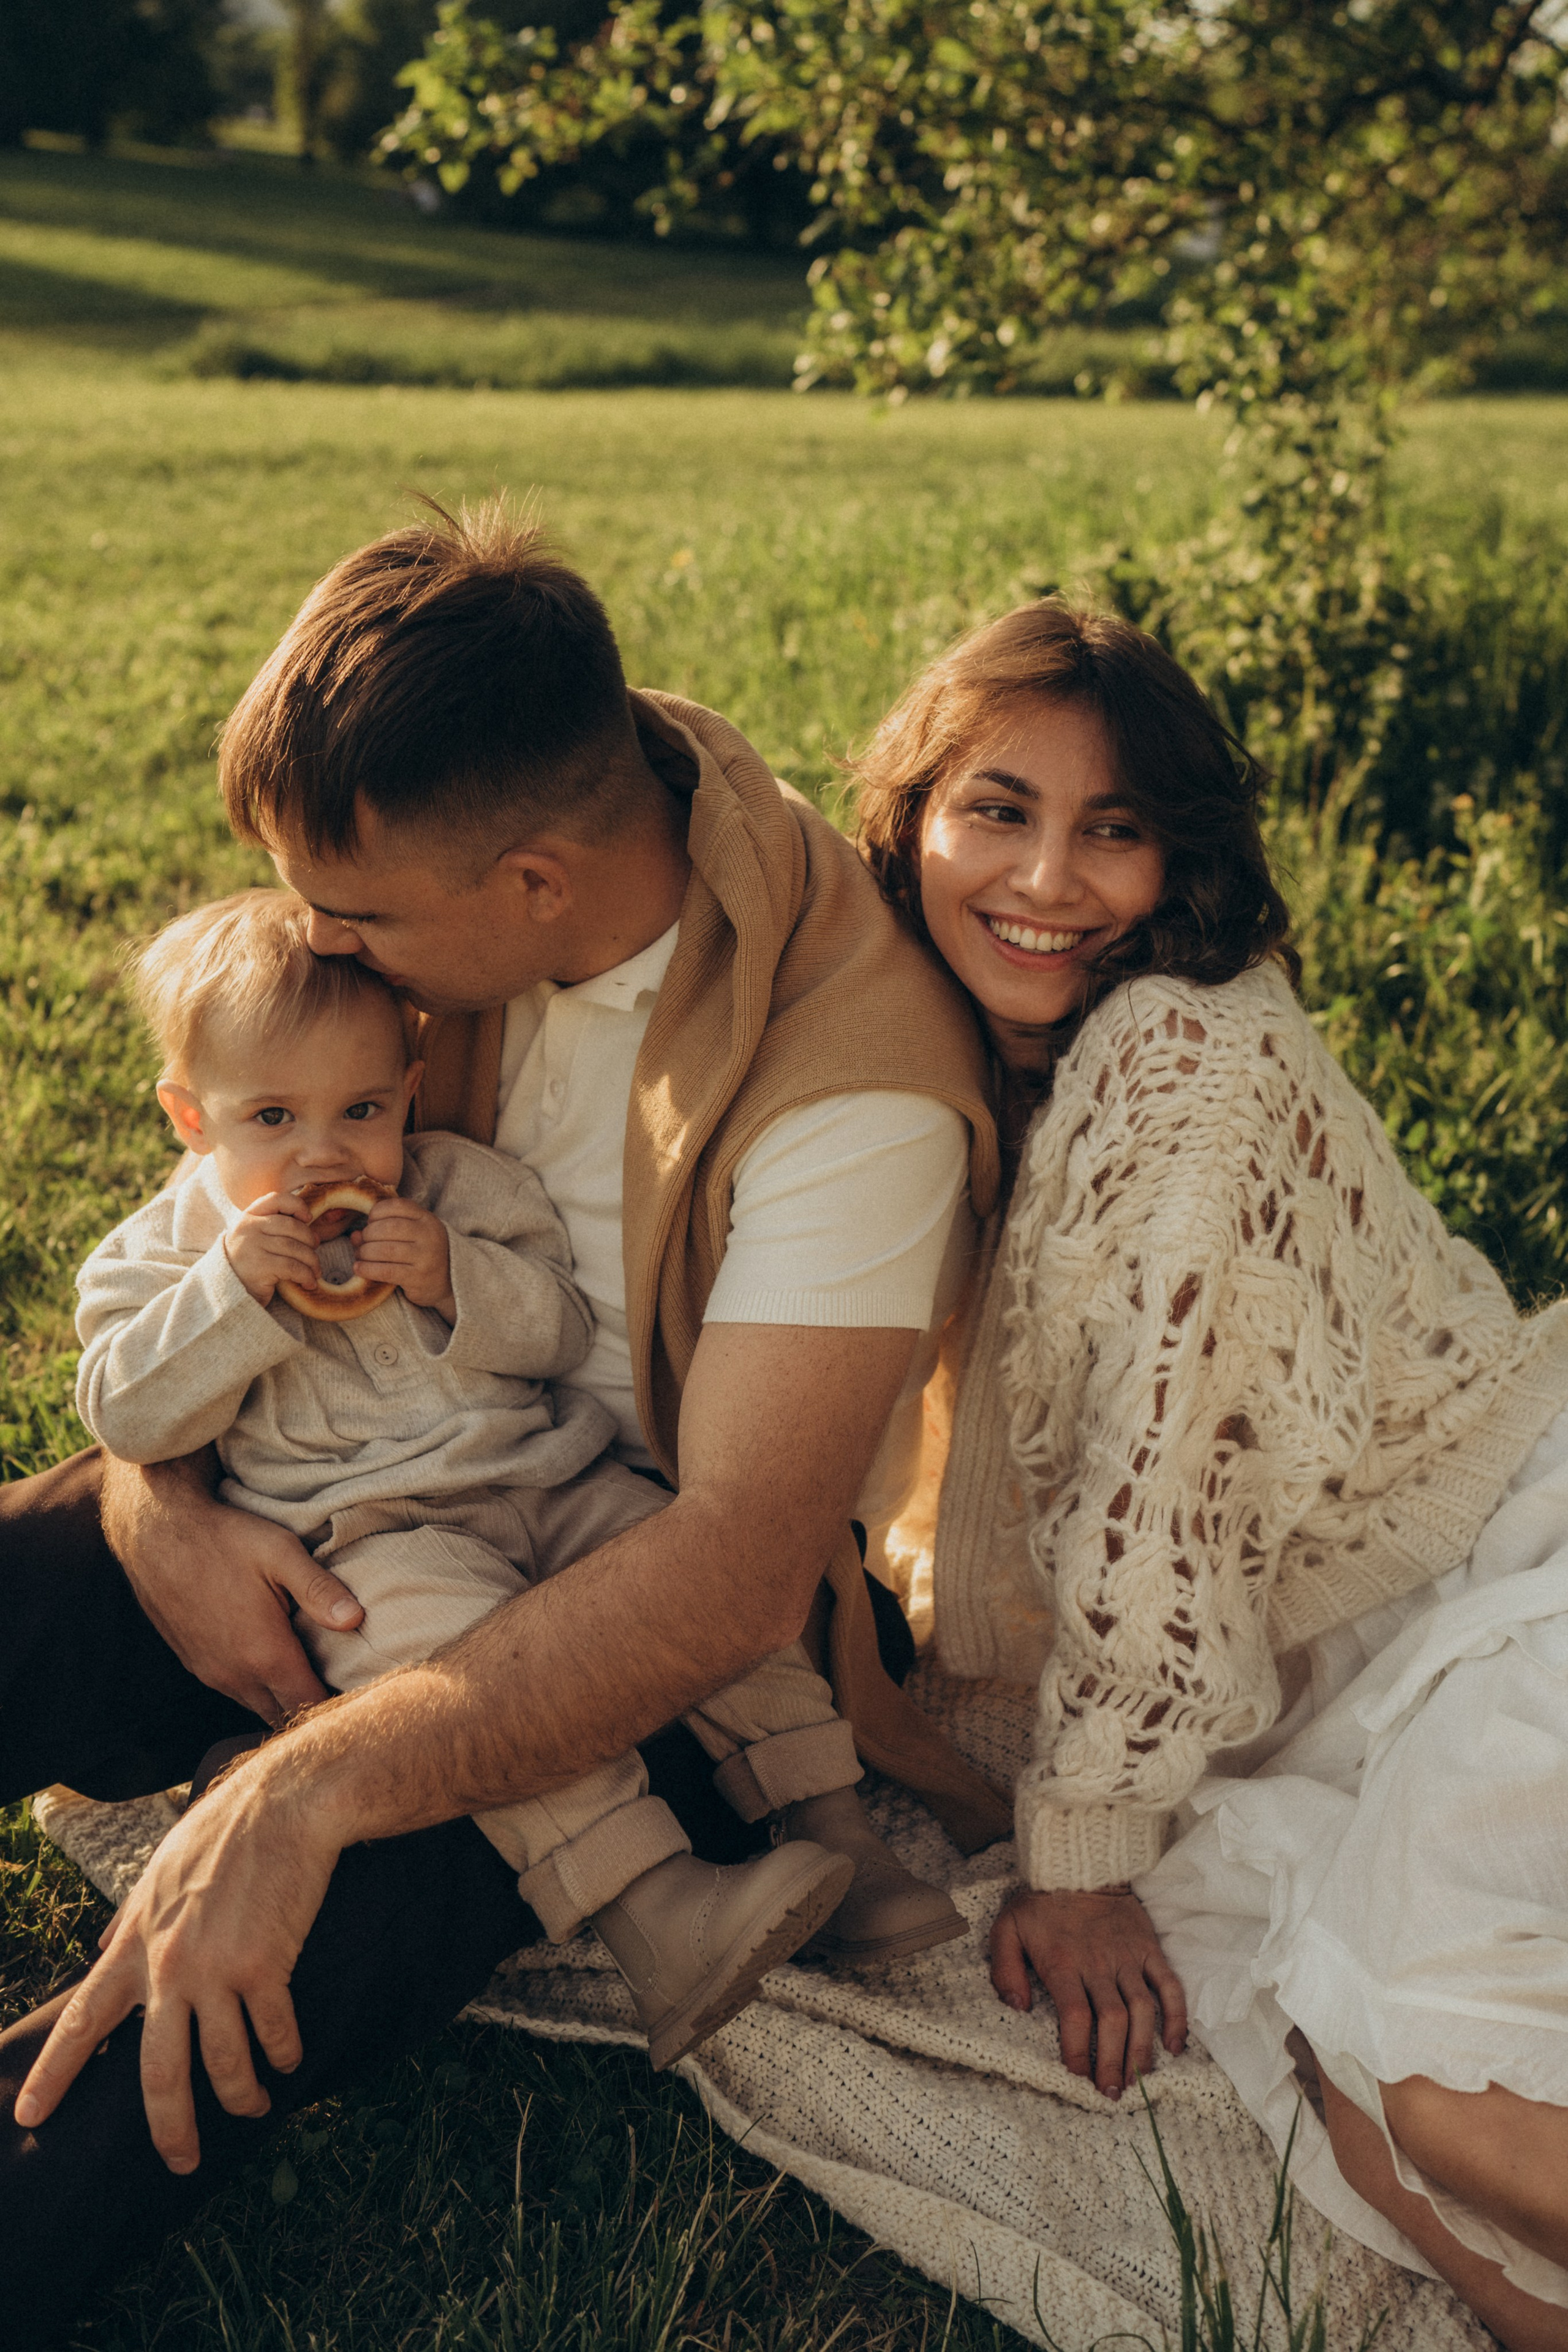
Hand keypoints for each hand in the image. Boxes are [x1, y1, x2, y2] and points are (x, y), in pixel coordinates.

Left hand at [13, 1746, 338, 2171]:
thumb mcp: (157, 1872)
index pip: (83, 2021)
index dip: (54, 2075)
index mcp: (135, 1942)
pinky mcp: (265, 1966)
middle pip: (157, 2071)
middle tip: (180, 2163)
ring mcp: (217, 1969)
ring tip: (254, 2109)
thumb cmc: (223, 1831)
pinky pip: (272, 2033)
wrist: (284, 1805)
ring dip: (241, 2098)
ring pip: (221, 2065)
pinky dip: (283, 2056)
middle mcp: (169, 1965)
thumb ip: (128, 1919)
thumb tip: (99, 1947)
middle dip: (169, 2127)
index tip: (29, 2117)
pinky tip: (290, 2061)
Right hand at [101, 1452, 363, 1721]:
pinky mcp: (194, 1663)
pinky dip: (256, 1688)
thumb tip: (356, 1620)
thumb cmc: (223, 1538)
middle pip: (284, 1714)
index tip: (359, 1691)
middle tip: (340, 1686)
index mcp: (265, 1655)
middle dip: (312, 1707)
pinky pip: (234, 1691)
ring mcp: (211, 1673)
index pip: (311, 1704)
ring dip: (282, 1699)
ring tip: (309, 1675)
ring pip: (257, 1705)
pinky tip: (270, 1663)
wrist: (155, 1533)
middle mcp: (236, 1676)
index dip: (338, 1704)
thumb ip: (319, 1589)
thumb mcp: (280, 1552)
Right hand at [224, 1190, 317, 1306]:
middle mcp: (248, 1228)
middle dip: (310, 1239)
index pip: (276, 1199)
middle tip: (315, 1250)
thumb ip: (277, 1228)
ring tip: (315, 1271)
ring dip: (312, 1261)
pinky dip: (306, 1275)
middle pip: (291, 1226)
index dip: (297, 1205)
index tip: (308, 1218)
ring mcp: (252, 1247)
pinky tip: (308, 1283)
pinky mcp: (259, 1267)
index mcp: (248, 1217)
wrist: (227, 1293)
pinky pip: (292, 1267)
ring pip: (294, 1247)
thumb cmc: (250, 1265)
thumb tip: (316, 1225)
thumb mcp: (257, 1240)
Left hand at [353, 1197, 454, 1317]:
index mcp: (427, 1219)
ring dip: (365, 1253)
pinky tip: (359, 1269)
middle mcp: (429, 1235)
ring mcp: (425, 1257)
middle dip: (369, 1234)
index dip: (377, 1212)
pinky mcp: (418, 1278)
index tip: (371, 1222)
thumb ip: (384, 1229)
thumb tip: (354, 1236)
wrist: (449, 1281)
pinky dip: (367, 1269)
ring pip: (385, 1250)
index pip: (398, 1206)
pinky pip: (386, 1271)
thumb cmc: (422, 1254)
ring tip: (361, 1256)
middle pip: (389, 1227)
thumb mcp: (410, 1235)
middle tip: (364, 1242)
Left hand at [989, 1885, 1187, 2099]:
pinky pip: (1169, 1986)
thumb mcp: (1007, 1928)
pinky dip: (1176, 2017)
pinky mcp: (1149, 1948)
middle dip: (1113, 2062)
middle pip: (1112, 2020)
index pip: (1075, 2016)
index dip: (1079, 2050)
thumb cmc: (1041, 1901)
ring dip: (1142, 2049)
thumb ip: (1004, 1969)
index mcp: (1063, 1963)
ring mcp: (1128, 1957)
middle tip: (1112, 2094)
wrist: (1081, 1861)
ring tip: (1138, 2080)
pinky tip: (1175, 2046)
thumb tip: (1016, 2008)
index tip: (1078, 2075)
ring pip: (1142, 2010)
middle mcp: (1099, 1964)